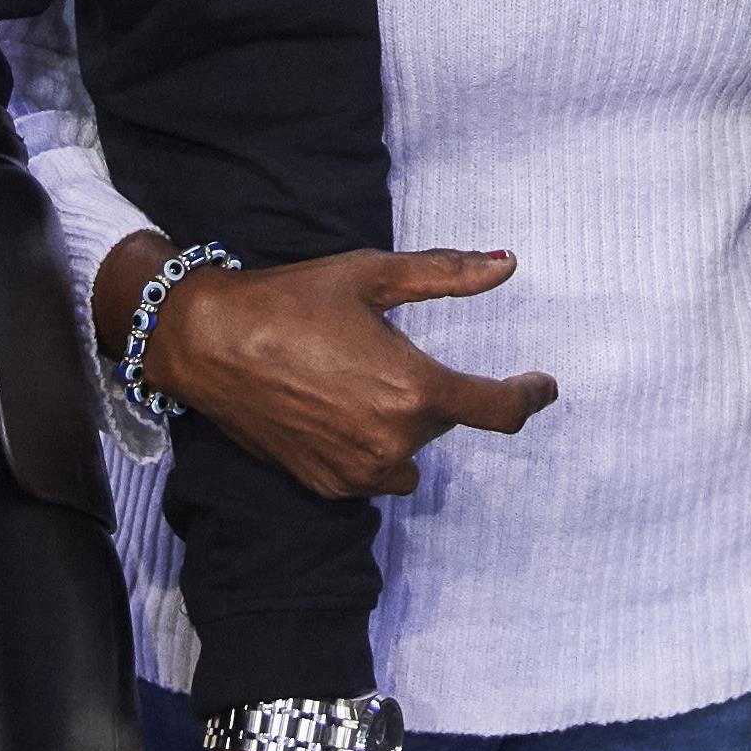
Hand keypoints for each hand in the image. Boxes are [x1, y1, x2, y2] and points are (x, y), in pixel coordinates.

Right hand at [112, 234, 558, 497]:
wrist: (208, 343)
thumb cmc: (292, 301)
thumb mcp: (373, 276)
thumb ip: (447, 274)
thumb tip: (507, 265)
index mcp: (414, 390)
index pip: (498, 409)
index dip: (528, 396)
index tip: (542, 386)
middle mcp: (393, 442)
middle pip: (443, 421)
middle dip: (428, 388)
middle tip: (379, 349)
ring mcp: (358, 472)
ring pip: (409, 453)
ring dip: (400, 424)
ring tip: (352, 381)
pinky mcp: (327, 486)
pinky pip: (373, 473)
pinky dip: (367, 447)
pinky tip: (332, 409)